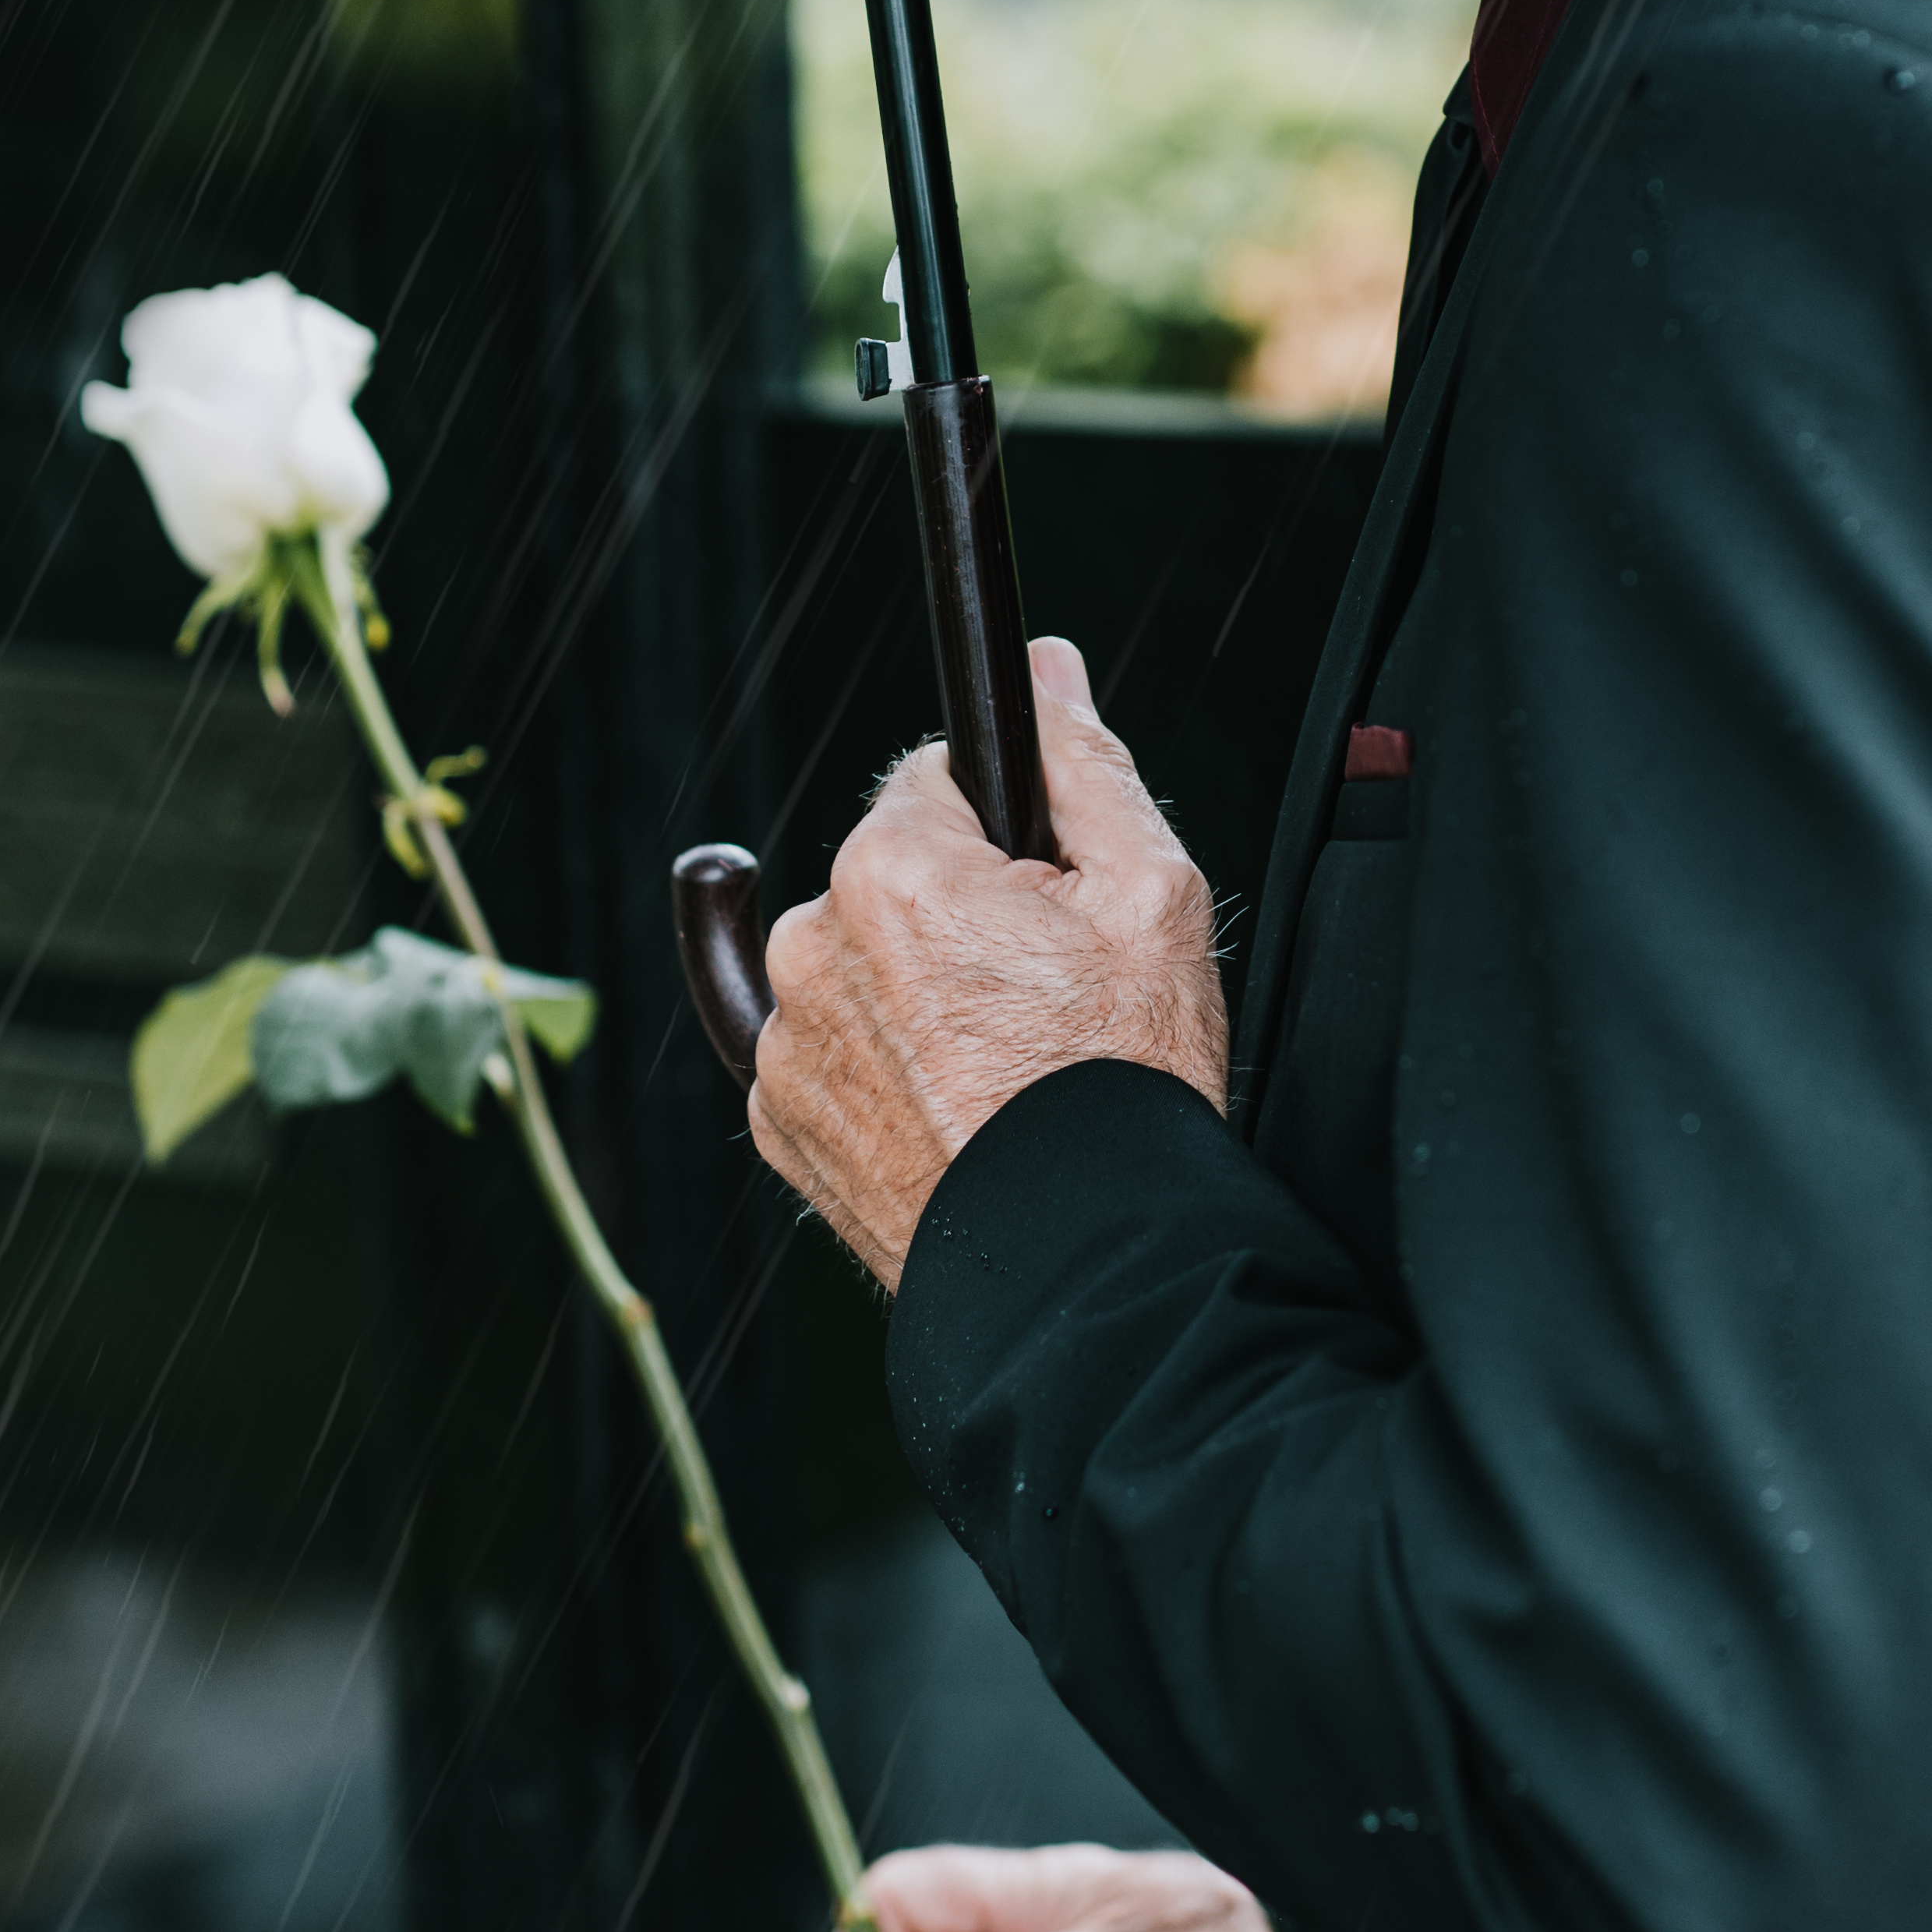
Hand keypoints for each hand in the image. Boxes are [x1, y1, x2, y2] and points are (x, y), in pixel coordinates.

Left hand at [751, 637, 1225, 1283]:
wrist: (1082, 1263)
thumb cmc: (1123, 1081)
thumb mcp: (1151, 892)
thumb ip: (1083, 761)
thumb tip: (1043, 669)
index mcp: (890, 869)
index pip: (935, 783)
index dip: (1009, 834)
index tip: (1050, 896)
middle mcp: (810, 947)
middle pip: (892, 878)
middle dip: (961, 915)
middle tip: (1047, 995)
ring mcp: (785, 1045)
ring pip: (859, 968)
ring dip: (918, 993)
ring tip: (1007, 1066)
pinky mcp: (780, 1127)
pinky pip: (831, 1056)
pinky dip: (884, 1069)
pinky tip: (956, 1107)